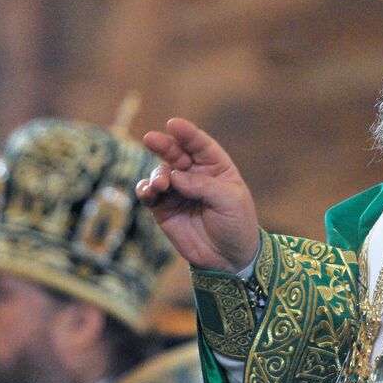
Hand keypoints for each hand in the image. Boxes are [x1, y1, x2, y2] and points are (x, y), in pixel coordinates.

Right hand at [137, 118, 259, 272]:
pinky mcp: (164, 209)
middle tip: (151, 139)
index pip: (200, 144)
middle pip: (176, 153)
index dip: (187, 133)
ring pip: (160, 173)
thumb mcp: (230, 201)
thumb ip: (203, 186)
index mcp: (216, 167)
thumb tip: (174, 176)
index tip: (173, 124)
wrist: (229, 258)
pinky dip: (145, 190)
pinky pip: (149, 195)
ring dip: (157, 175)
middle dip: (164, 145)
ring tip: (161, 185)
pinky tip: (148, 191)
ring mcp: (177, 191)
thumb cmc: (237, 223)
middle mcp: (194, 175)